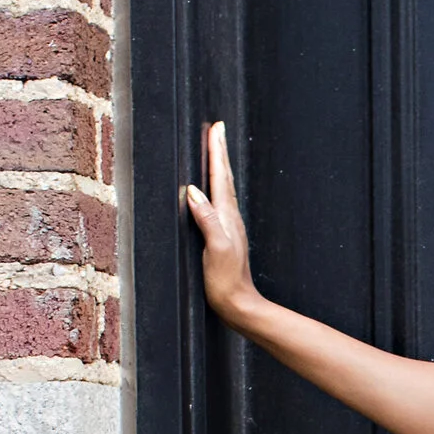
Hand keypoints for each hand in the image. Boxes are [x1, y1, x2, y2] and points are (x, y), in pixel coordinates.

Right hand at [181, 121, 255, 325]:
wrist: (239, 305)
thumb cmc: (226, 281)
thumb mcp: (216, 249)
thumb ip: (207, 220)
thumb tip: (194, 191)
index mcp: (226, 217)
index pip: (220, 177)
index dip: (217, 152)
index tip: (216, 129)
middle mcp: (229, 218)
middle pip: (223, 178)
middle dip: (219, 152)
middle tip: (217, 130)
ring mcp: (228, 227)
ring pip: (223, 189)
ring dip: (218, 167)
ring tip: (216, 150)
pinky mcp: (223, 237)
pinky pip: (218, 203)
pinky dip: (215, 188)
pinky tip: (212, 190)